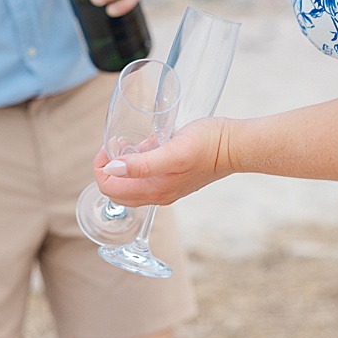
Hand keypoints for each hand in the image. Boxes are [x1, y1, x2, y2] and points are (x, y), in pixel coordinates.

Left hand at [95, 117, 233, 206]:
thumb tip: (111, 169)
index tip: (109, 146)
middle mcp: (158, 195)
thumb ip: (141, 164)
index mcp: (153, 191)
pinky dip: (141, 162)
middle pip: (117, 190)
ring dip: (125, 164)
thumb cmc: (207, 145)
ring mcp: (167, 189)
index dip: (102, 167)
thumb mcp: (172, 151)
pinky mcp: (175, 180)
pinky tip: (153, 144)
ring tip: (136, 143)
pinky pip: (147, 177)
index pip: (109, 189)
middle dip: (110, 168)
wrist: (235, 147)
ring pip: (131, 184)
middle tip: (118, 144)